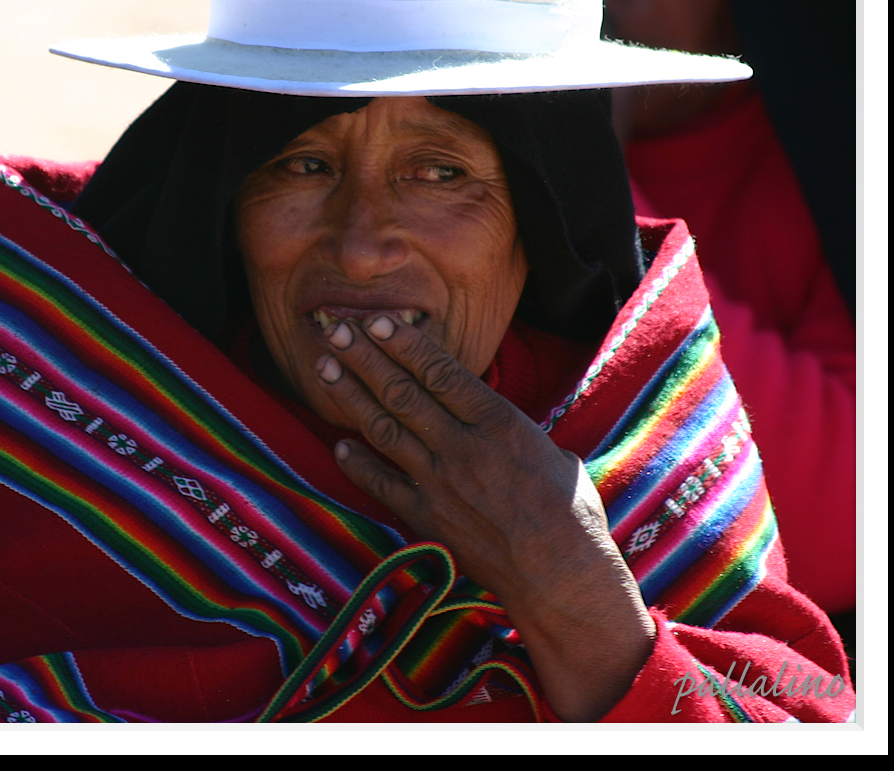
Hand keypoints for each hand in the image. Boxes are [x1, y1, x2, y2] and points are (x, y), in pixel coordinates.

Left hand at [314, 313, 655, 721]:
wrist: (559, 572)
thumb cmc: (569, 510)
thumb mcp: (550, 449)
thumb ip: (511, 426)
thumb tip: (494, 416)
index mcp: (498, 423)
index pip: (440, 372)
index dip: (405, 343)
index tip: (378, 320)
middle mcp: (462, 447)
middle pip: (402, 392)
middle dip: (365, 357)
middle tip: (335, 329)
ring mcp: (439, 482)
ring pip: (384, 429)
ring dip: (351, 396)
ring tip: (324, 368)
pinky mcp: (426, 516)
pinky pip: (382, 484)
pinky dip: (357, 463)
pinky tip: (338, 443)